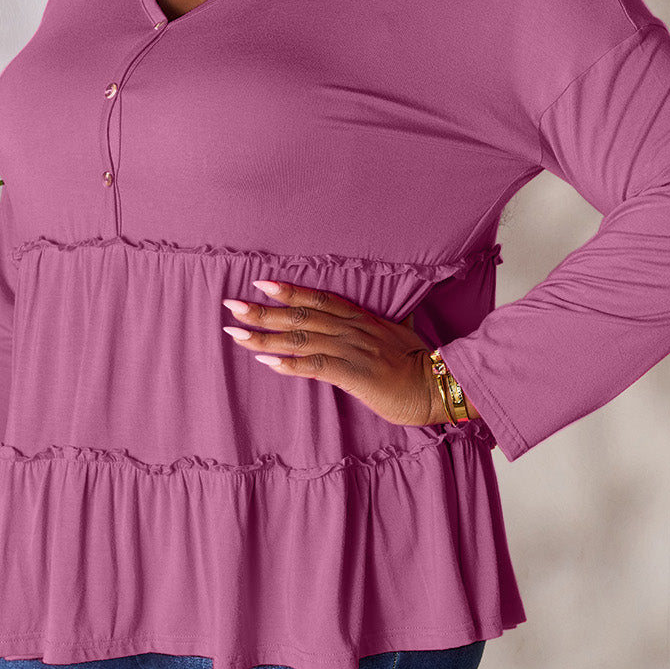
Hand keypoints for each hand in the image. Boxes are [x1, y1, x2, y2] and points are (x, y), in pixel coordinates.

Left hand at [221, 278, 479, 428]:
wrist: (439, 385)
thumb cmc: (421, 364)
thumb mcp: (399, 336)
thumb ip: (382, 328)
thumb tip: (385, 322)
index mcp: (362, 319)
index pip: (319, 298)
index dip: (289, 291)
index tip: (260, 283)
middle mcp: (352, 329)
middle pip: (300, 315)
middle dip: (263, 311)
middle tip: (231, 305)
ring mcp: (351, 349)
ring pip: (301, 338)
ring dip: (265, 336)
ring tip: (236, 333)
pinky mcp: (353, 374)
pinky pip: (315, 365)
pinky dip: (289, 363)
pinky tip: (266, 361)